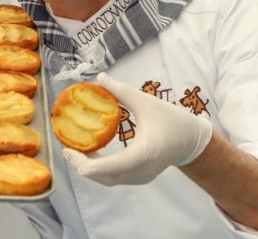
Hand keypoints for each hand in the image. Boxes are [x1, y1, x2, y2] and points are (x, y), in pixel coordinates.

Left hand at [62, 72, 212, 185]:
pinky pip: (113, 177)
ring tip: (74, 148)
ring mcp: (139, 178)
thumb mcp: (146, 101)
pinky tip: (90, 152)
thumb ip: (121, 90)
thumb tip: (99, 77)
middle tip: (66, 145)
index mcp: (142, 153)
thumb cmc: (171, 120)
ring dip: (88, 166)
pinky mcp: (138, 178)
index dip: (82, 162)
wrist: (191, 141)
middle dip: (80, 163)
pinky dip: (98, 168)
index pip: (106, 168)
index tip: (67, 147)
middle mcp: (140, 171)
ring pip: (105, 180)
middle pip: (101, 176)